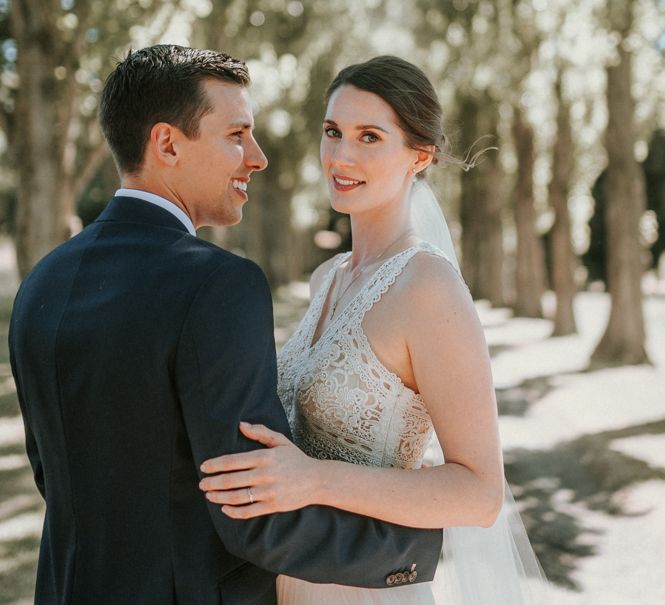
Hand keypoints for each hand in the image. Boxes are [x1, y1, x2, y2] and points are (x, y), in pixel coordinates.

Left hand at [199, 422, 319, 518]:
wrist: (317, 480)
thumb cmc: (296, 459)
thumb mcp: (280, 441)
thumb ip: (260, 433)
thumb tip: (241, 425)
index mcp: (265, 457)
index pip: (233, 461)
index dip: (215, 465)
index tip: (204, 467)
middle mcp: (265, 474)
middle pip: (231, 480)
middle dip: (212, 482)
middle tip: (201, 483)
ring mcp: (269, 492)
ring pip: (237, 496)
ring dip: (219, 497)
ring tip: (209, 495)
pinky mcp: (273, 506)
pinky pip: (248, 511)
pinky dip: (234, 511)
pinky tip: (225, 508)